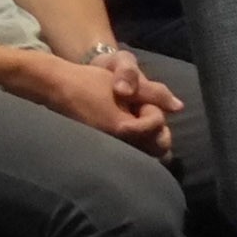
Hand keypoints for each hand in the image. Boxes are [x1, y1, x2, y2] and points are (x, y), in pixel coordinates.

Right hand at [18, 48, 177, 150]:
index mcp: (124, 130)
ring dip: (149, 136)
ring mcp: (112, 152)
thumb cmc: (89, 82)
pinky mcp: (106, 153)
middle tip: (139, 111)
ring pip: (148, 153)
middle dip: (156, 127)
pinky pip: (134, 155)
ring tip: (134, 120)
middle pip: (159, 146)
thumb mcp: (124, 81)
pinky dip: (138, 144)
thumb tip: (179, 107)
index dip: (151, 107)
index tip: (135, 99)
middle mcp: (119, 147)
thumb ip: (154, 93)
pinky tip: (127, 128)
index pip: (157, 124)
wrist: (56, 89)